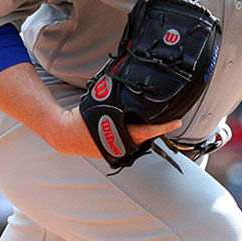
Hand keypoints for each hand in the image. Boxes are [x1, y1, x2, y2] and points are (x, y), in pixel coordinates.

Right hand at [46, 108, 180, 159]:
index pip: (148, 131)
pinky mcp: (113, 153)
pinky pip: (129, 144)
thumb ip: (114, 98)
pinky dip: (134, 136)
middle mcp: (121, 147)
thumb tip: (122, 87)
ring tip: (153, 120)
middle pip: (147, 138)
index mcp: (120, 134)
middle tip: (168, 117)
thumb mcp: (99, 103)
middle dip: (157, 128)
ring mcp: (117, 152)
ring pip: (138, 142)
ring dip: (145, 133)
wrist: (65, 134)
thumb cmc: (80, 118)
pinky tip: (133, 127)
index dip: (164, 126)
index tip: (177, 122)